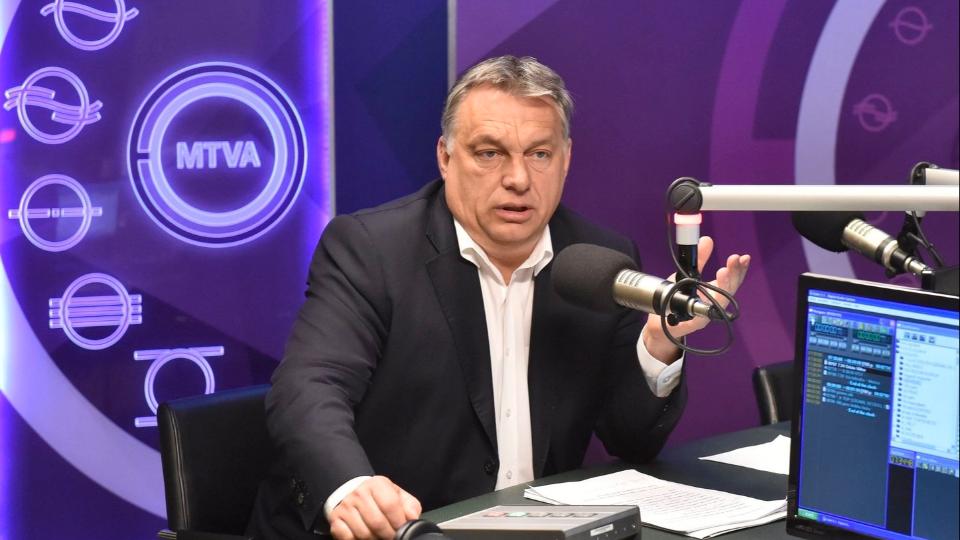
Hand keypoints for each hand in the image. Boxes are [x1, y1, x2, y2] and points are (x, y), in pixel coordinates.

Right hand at [328, 476, 421, 539]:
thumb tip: (412, 519)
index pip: (390, 505)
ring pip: (363, 532)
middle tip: (392, 537)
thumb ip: (409, 506)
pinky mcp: (336, 518)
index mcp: (377, 484)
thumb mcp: (398, 496)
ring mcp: (346, 506)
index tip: (402, 529)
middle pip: (377, 522)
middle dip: (388, 535)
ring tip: (380, 537)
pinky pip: (348, 537)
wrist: (355, 493)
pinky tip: (364, 537)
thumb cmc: (380, 498)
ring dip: (375, 539)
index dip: (399, 522)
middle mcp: (359, 493)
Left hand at [643, 236, 750, 361]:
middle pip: (729, 291)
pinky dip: (704, 309)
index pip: (733, 280)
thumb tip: (707, 239)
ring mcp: (704, 316)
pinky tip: (707, 299)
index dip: (740, 269)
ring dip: (723, 287)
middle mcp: (713, 304)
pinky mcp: (691, 324)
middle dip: (733, 274)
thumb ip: (698, 258)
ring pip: (718, 303)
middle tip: (733, 260)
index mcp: (714, 291)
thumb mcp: (687, 274)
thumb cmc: (677, 298)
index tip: (744, 257)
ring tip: (723, 271)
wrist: (661, 322)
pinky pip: (700, 317)